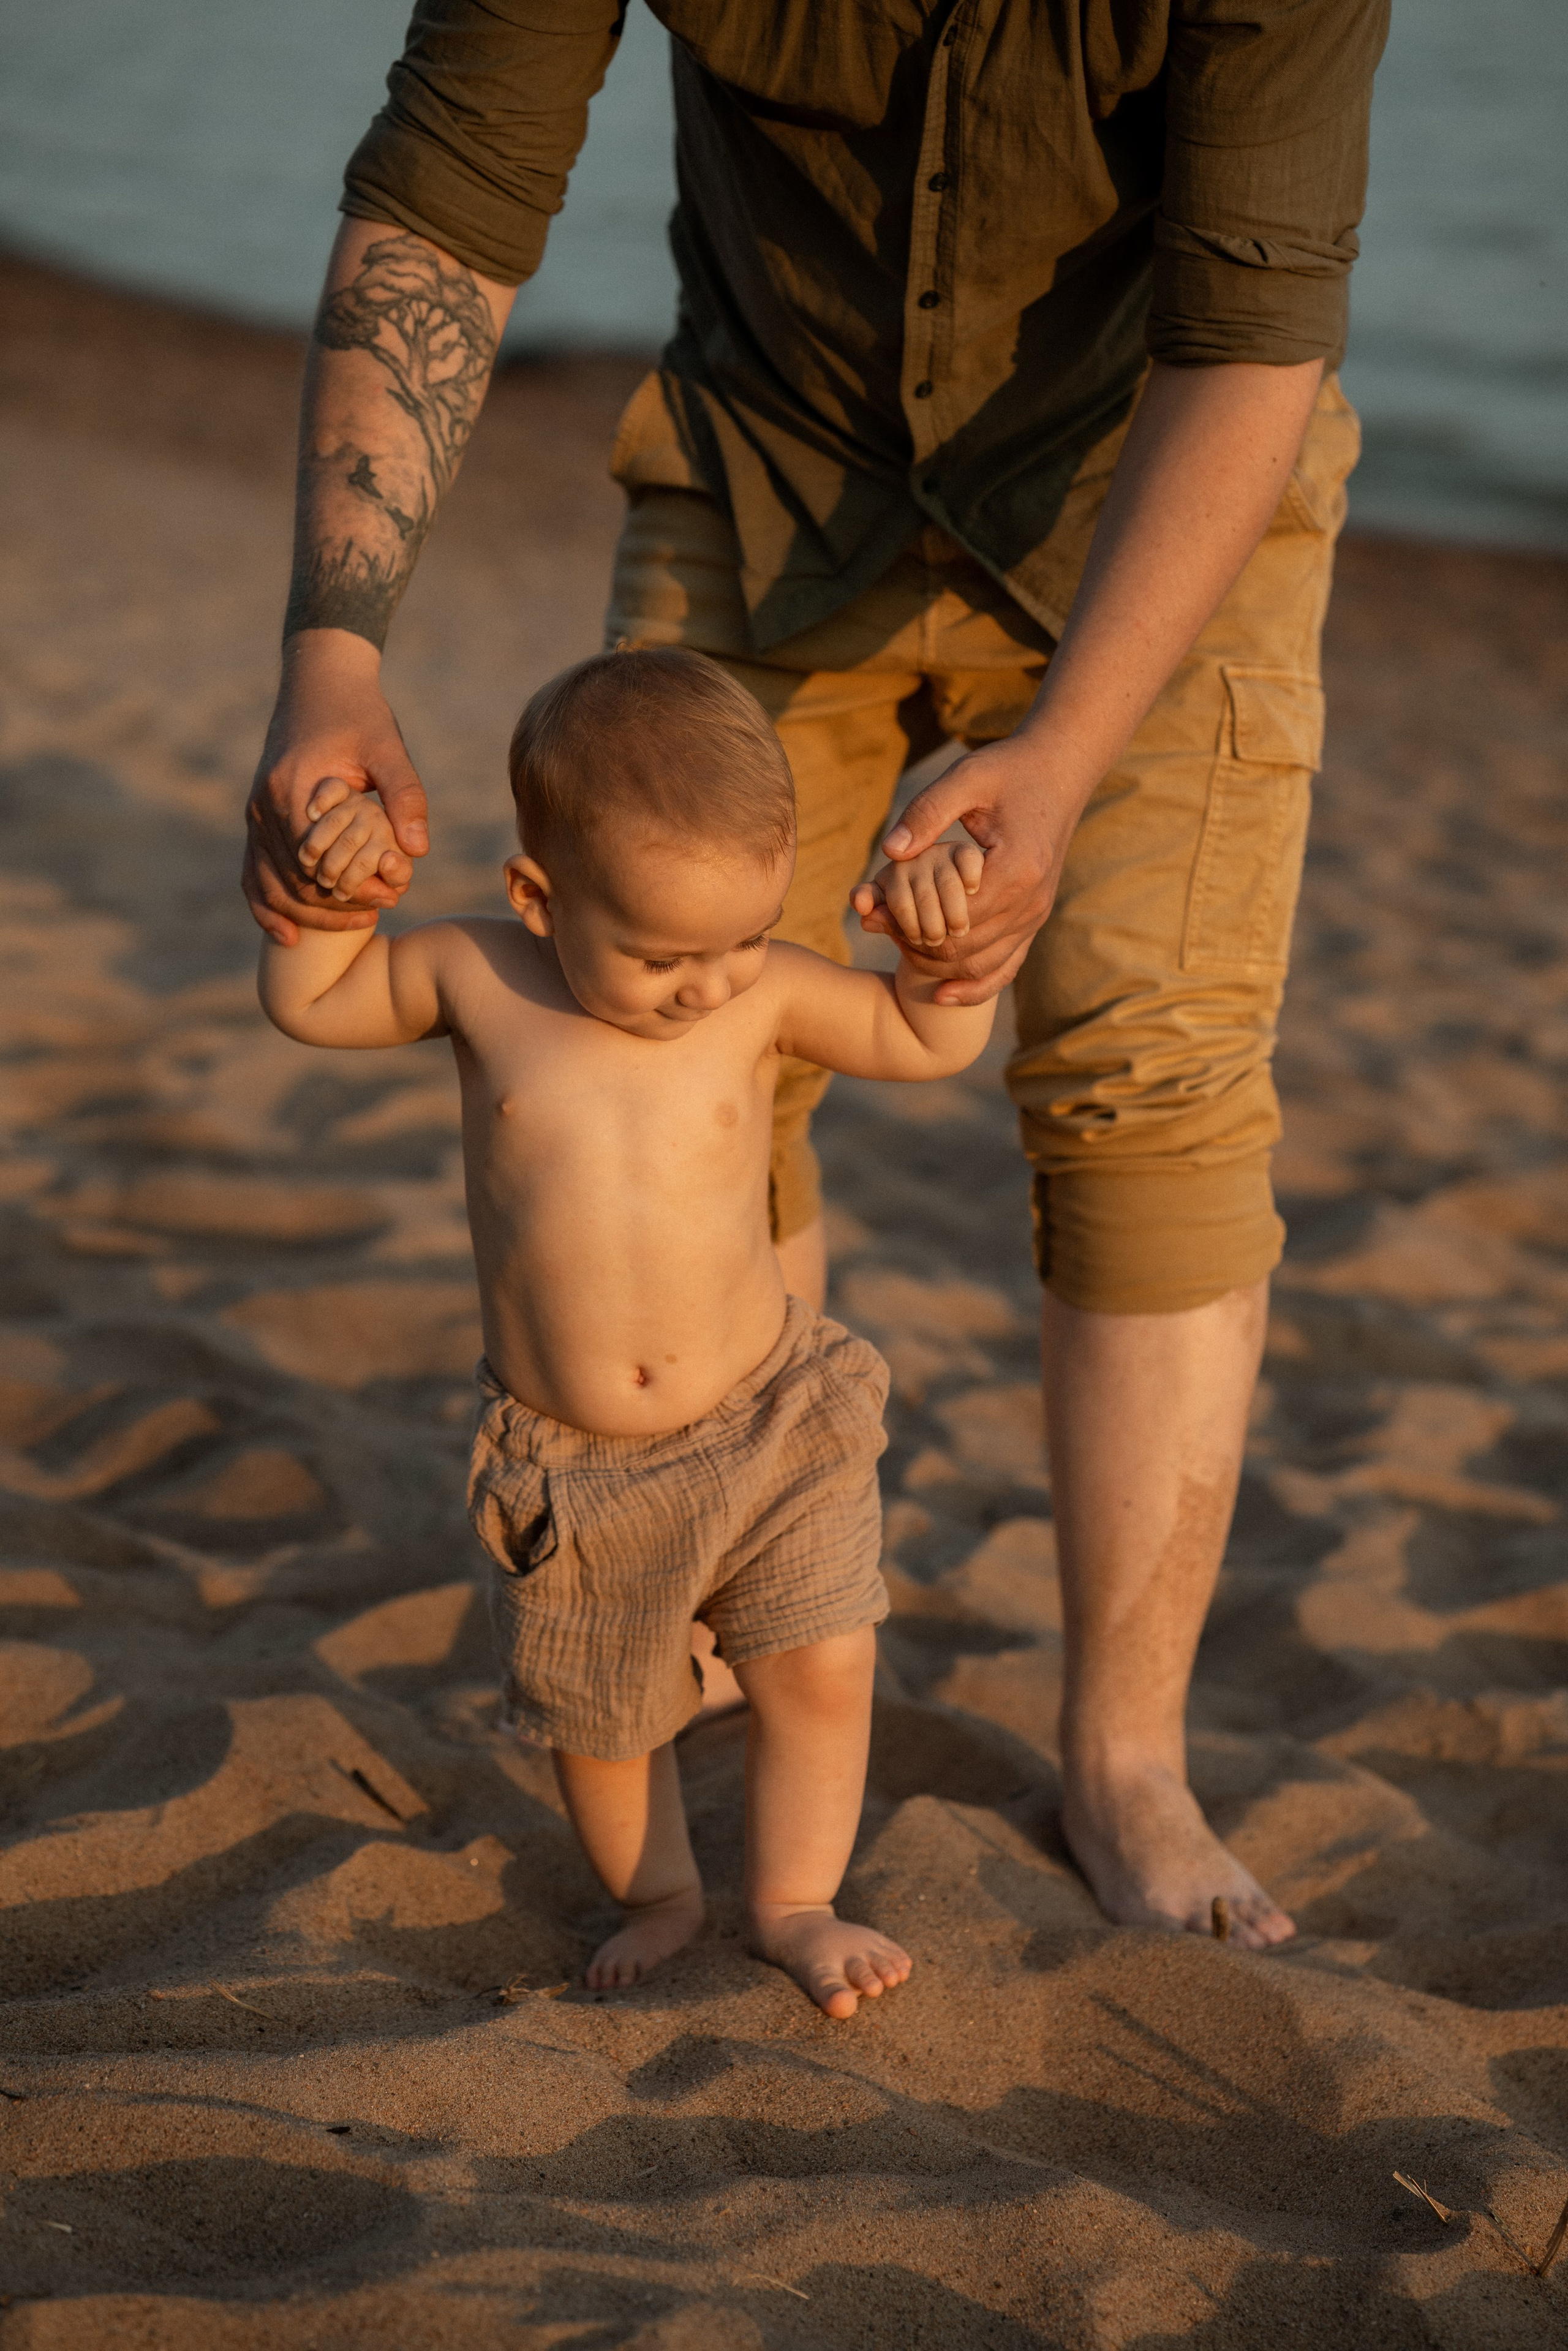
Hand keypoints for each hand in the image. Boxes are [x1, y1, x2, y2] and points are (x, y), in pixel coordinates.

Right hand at [244, 629, 428, 944]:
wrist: (319, 682)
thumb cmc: (358, 713)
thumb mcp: (388, 748)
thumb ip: (405, 795)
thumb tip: (417, 850)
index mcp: (292, 791)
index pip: (318, 863)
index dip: (353, 889)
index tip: (389, 900)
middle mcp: (264, 808)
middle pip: (294, 882)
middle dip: (334, 906)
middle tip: (379, 915)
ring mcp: (254, 815)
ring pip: (270, 885)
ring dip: (309, 913)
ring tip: (355, 924)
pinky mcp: (257, 818)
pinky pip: (253, 872)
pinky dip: (267, 906)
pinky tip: (289, 936)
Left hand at [862, 729, 1095, 1004]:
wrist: (1059, 771)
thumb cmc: (1009, 770)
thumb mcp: (966, 777)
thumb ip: (927, 812)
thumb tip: (890, 851)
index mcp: (1015, 869)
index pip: (953, 917)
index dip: (909, 920)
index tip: (874, 908)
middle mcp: (1031, 902)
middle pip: (963, 947)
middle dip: (914, 943)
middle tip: (875, 926)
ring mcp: (1036, 915)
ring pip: (981, 964)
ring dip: (936, 964)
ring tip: (895, 945)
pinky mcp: (1035, 920)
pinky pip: (1007, 967)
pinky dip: (975, 985)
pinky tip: (942, 995)